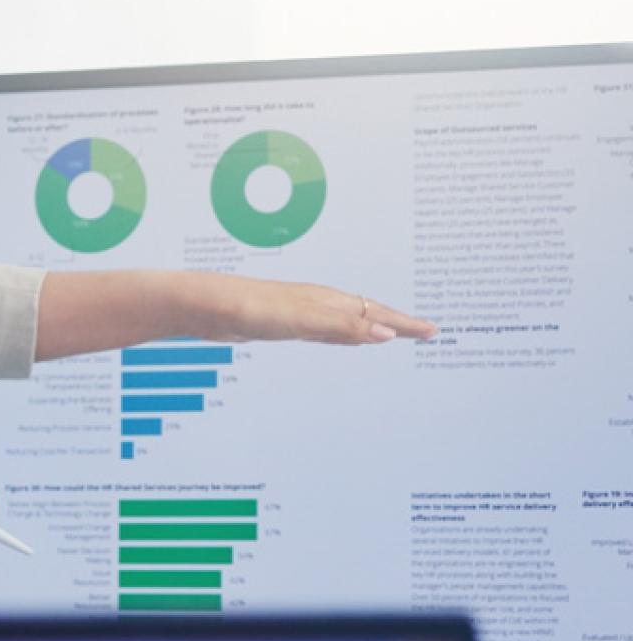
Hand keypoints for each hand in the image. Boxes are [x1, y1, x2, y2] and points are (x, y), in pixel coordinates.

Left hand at [209, 278, 435, 345]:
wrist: (209, 307)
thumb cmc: (252, 308)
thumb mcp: (302, 321)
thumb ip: (342, 327)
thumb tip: (386, 334)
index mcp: (328, 301)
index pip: (377, 314)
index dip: (405, 324)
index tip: (432, 331)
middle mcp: (319, 303)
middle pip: (367, 313)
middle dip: (397, 323)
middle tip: (424, 332)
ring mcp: (302, 312)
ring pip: (348, 320)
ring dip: (372, 327)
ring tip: (393, 334)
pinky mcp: (284, 323)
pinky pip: (327, 329)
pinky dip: (345, 334)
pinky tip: (343, 339)